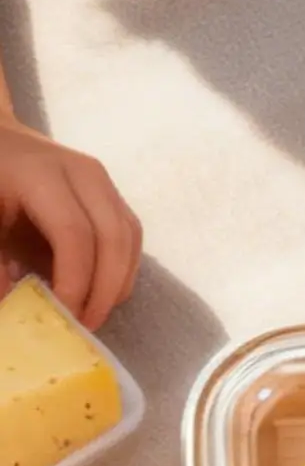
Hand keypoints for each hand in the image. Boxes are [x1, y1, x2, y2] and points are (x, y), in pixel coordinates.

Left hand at [0, 114, 140, 329]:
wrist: (1, 142)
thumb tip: (11, 301)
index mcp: (41, 174)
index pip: (73, 234)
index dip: (75, 280)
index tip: (65, 315)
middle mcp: (82, 174)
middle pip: (113, 238)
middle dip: (106, 289)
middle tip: (88, 324)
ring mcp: (104, 183)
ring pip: (128, 240)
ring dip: (119, 283)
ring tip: (95, 311)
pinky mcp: (114, 196)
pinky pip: (131, 238)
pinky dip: (123, 270)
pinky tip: (104, 290)